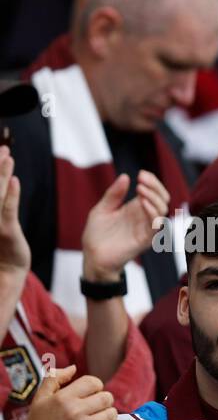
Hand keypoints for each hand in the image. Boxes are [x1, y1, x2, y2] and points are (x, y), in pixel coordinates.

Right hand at [0, 145, 29, 275]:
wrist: (5, 271)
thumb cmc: (1, 245)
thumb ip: (0, 201)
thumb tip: (5, 182)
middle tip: (2, 148)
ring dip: (2, 173)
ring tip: (7, 156)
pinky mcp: (6, 230)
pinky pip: (8, 209)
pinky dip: (11, 194)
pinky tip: (14, 180)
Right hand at [13, 367, 118, 419]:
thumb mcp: (40, 398)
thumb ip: (54, 378)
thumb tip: (74, 367)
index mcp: (63, 398)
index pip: (93, 382)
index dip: (95, 386)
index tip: (91, 394)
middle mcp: (74, 411)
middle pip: (107, 397)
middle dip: (104, 400)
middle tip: (97, 407)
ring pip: (112, 413)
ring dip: (109, 415)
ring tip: (99, 418)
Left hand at [81, 172, 169, 282]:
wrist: (93, 255)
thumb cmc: (97, 234)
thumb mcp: (102, 208)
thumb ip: (114, 194)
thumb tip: (125, 176)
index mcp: (136, 208)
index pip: (153, 192)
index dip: (152, 181)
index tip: (141, 174)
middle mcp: (144, 217)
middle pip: (163, 199)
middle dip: (156, 186)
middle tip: (142, 178)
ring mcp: (145, 228)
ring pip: (163, 210)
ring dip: (154, 197)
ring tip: (140, 189)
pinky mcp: (145, 240)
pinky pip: (156, 226)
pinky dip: (153, 212)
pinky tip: (142, 202)